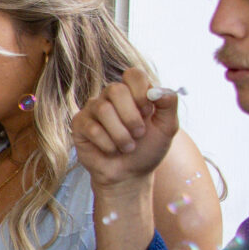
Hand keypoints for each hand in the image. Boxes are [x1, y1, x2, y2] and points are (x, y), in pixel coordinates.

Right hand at [73, 68, 178, 188]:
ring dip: (121, 134)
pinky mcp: (79, 124)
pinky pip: (92, 128)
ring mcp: (93, 109)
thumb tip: (158, 91)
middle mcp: (110, 97)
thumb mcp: (167, 127)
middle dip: (131, 116)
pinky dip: (108, 144)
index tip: (148, 112)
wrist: (130, 175)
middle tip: (139, 134)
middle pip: (116, 90)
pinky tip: (111, 150)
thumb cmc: (147, 149)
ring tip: (128, 146)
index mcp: (132, 92)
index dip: (141, 92)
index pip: (133, 75)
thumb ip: (169, 104)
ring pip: (104, 110)